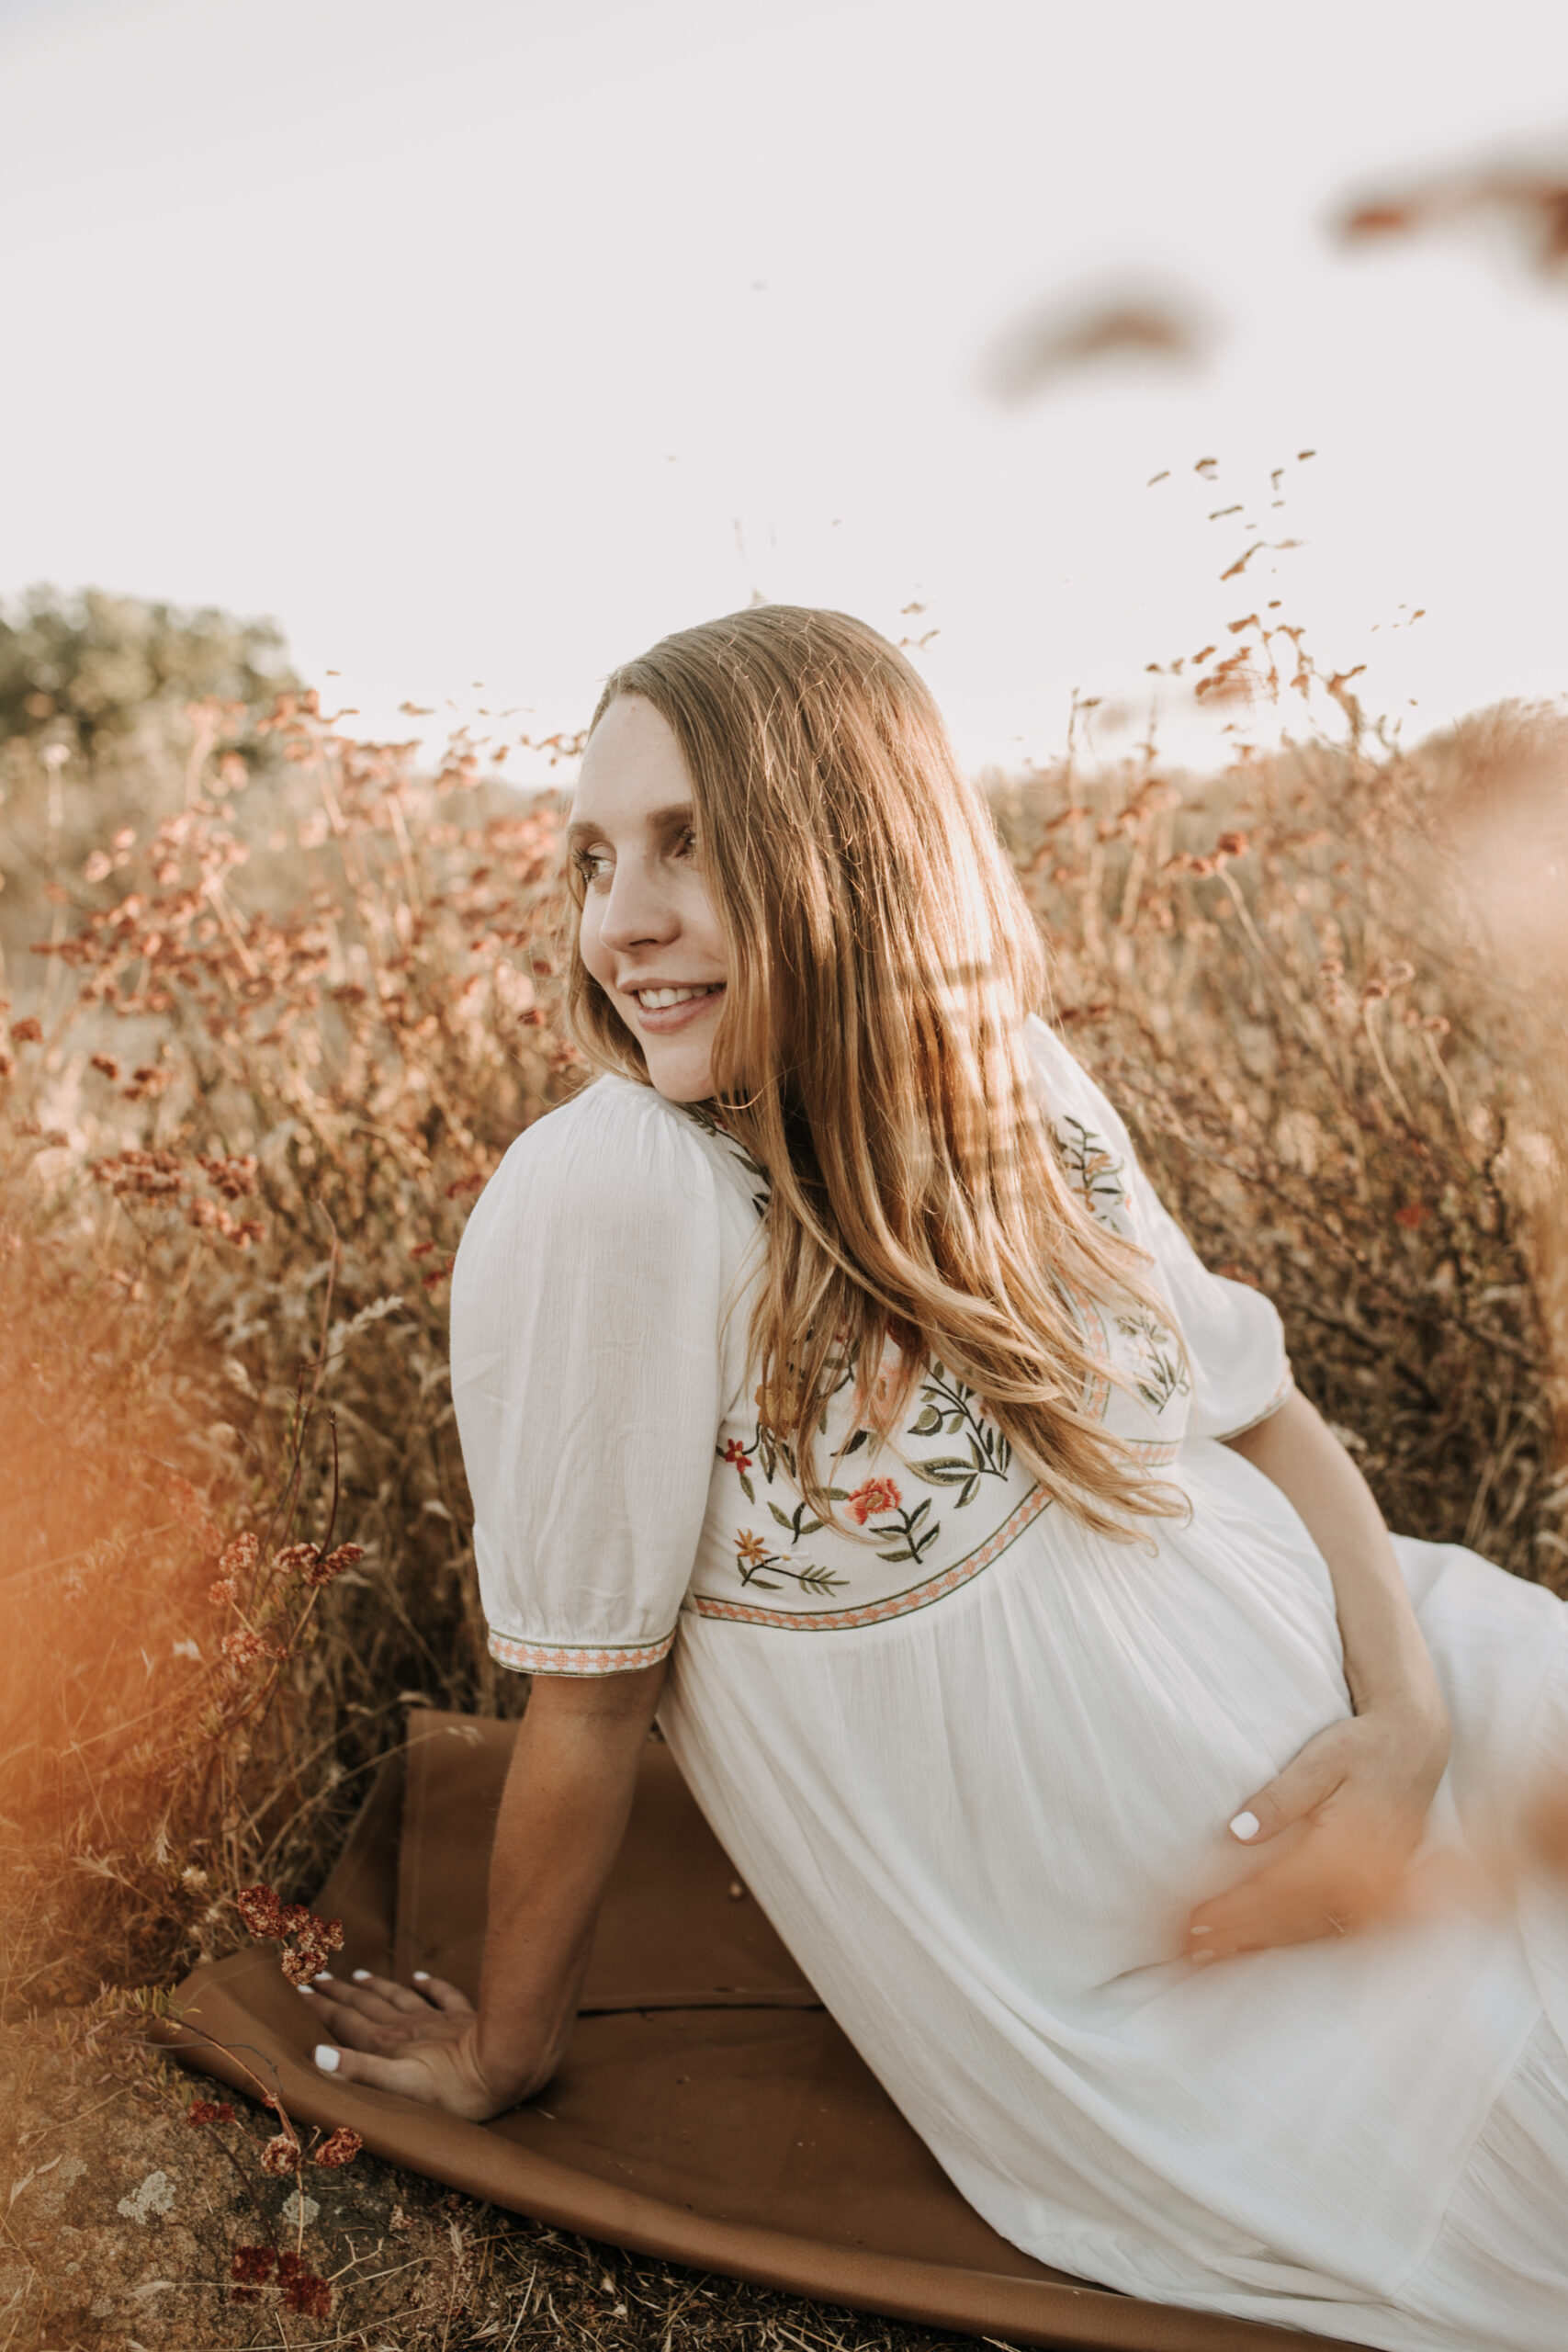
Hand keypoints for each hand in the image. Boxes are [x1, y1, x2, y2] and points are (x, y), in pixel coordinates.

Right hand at [300, 1969, 537, 2119]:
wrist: (505, 2066)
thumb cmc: (454, 2089)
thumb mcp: (400, 2087)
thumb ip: (360, 2071)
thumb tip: (317, 2054)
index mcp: (389, 2045)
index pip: (347, 2022)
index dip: (321, 2007)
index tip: (299, 1990)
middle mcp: (408, 2027)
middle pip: (367, 2005)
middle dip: (338, 1993)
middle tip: (315, 1977)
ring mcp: (436, 2020)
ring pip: (397, 1997)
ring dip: (374, 1986)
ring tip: (354, 1975)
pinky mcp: (463, 2018)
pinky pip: (441, 1995)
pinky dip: (428, 1984)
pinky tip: (419, 1976)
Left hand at [1184, 1704, 1448, 1960]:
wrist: (1417, 1745)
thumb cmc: (1363, 1747)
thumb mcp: (1320, 1760)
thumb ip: (1280, 1798)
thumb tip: (1237, 1832)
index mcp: (1343, 1848)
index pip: (1277, 1891)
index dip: (1235, 1910)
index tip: (1195, 1921)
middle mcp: (1361, 1878)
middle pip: (1290, 1918)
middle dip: (1240, 1934)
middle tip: (1193, 1947)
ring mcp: (1374, 1890)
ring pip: (1310, 1929)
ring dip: (1263, 1942)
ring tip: (1218, 1954)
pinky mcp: (1377, 1892)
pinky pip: (1333, 1926)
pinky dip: (1295, 1938)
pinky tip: (1267, 1944)